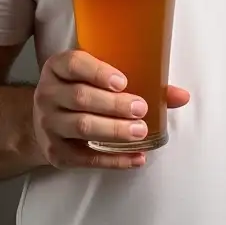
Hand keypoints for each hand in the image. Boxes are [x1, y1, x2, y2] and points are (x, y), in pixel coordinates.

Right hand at [33, 49, 189, 168]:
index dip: (98, 72)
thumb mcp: (98, 78)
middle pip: (81, 98)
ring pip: (81, 126)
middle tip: (141, 109)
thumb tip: (182, 96)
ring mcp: (49, 125)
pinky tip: (136, 157)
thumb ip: (139, 79)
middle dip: (113, 105)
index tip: (122, 82)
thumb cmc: (81, 91)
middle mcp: (48, 94)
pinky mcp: (55, 153)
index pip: (74, 64)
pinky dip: (113, 160)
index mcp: (58, 68)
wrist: (43, 122)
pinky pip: (85, 158)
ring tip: (140, 132)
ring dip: (113, 130)